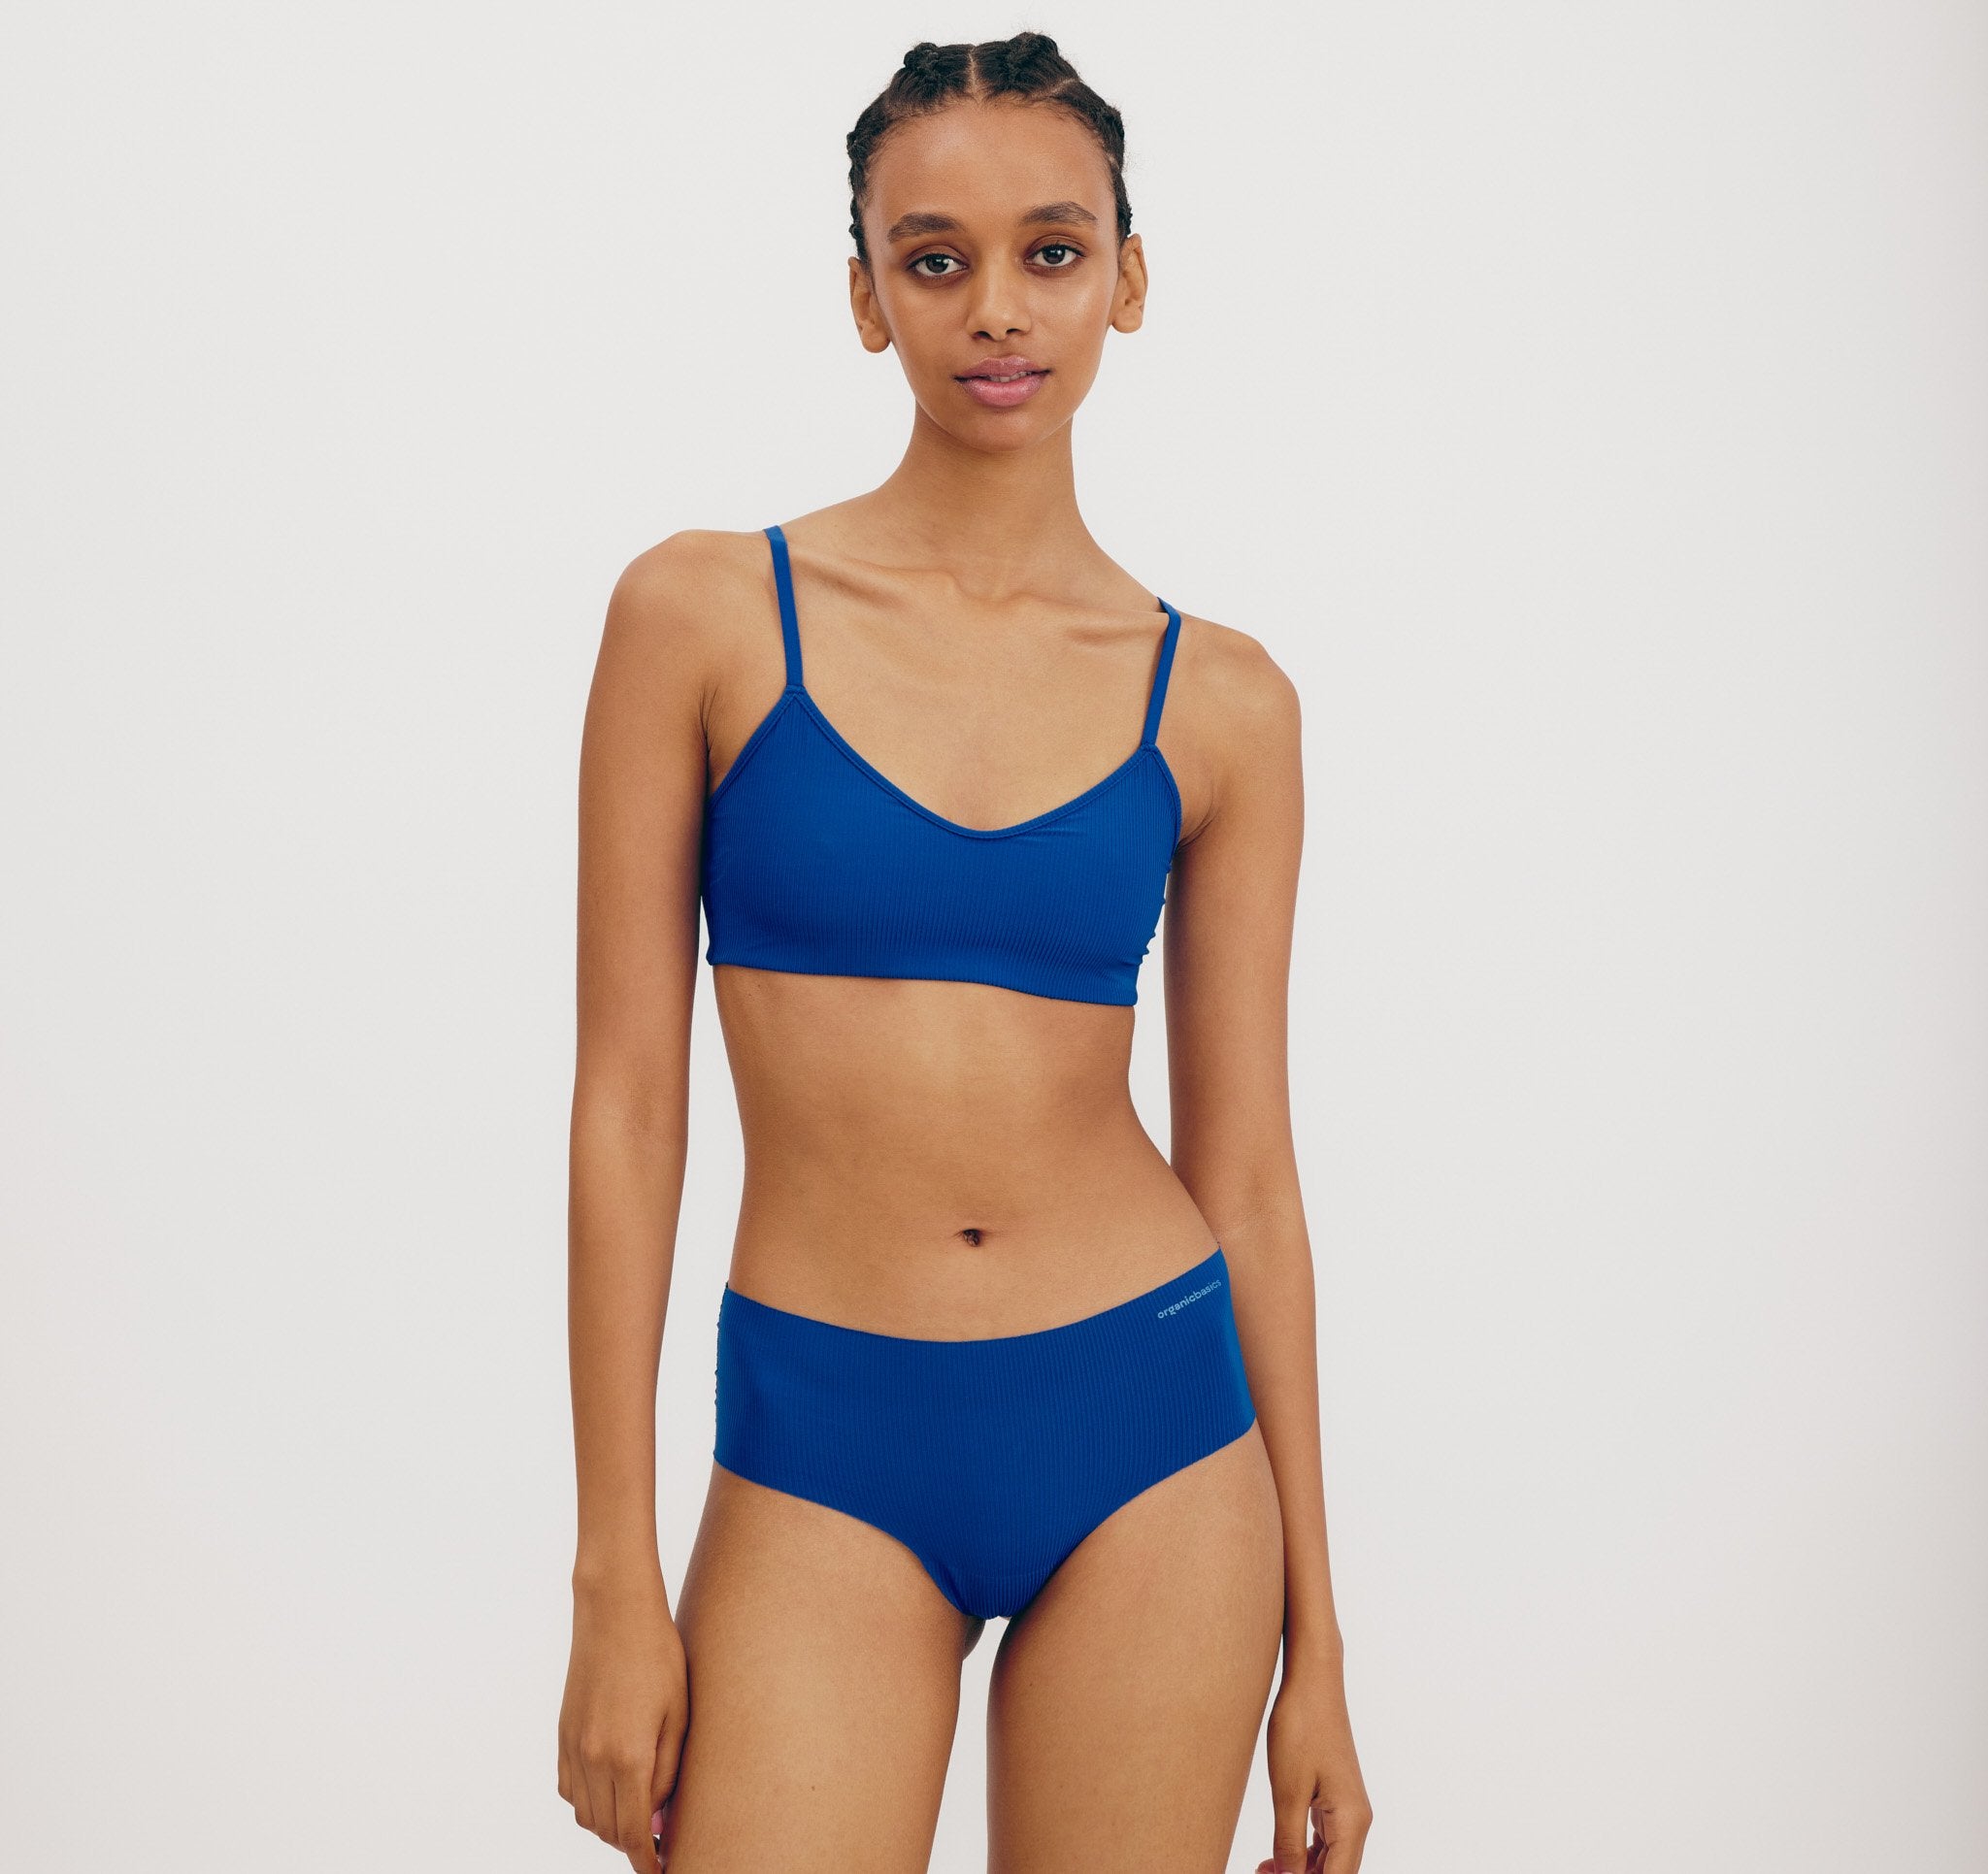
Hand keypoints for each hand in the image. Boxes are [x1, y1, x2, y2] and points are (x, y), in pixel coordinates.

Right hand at [557, 1566, 687, 1871]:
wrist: (613, 1610)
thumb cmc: (657, 1654)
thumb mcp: (678, 1713)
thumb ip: (669, 1771)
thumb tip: (661, 1818)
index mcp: (627, 1757)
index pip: (633, 1833)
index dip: (646, 1859)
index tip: (659, 1870)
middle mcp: (593, 1759)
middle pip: (607, 1830)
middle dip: (631, 1843)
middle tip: (657, 1838)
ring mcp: (572, 1747)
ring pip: (585, 1815)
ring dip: (609, 1824)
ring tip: (638, 1812)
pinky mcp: (562, 1735)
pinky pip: (569, 1789)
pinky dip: (587, 1801)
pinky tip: (610, 1787)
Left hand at [1255, 1647, 1371, 1872]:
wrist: (1312, 1682)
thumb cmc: (1301, 1728)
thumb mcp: (1287, 1790)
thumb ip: (1289, 1841)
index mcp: (1352, 1821)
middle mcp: (1357, 1820)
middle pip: (1336, 1872)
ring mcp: (1348, 1808)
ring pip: (1330, 1860)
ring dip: (1301, 1871)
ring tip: (1263, 1870)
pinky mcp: (1336, 1797)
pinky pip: (1325, 1840)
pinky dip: (1303, 1854)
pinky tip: (1276, 1856)